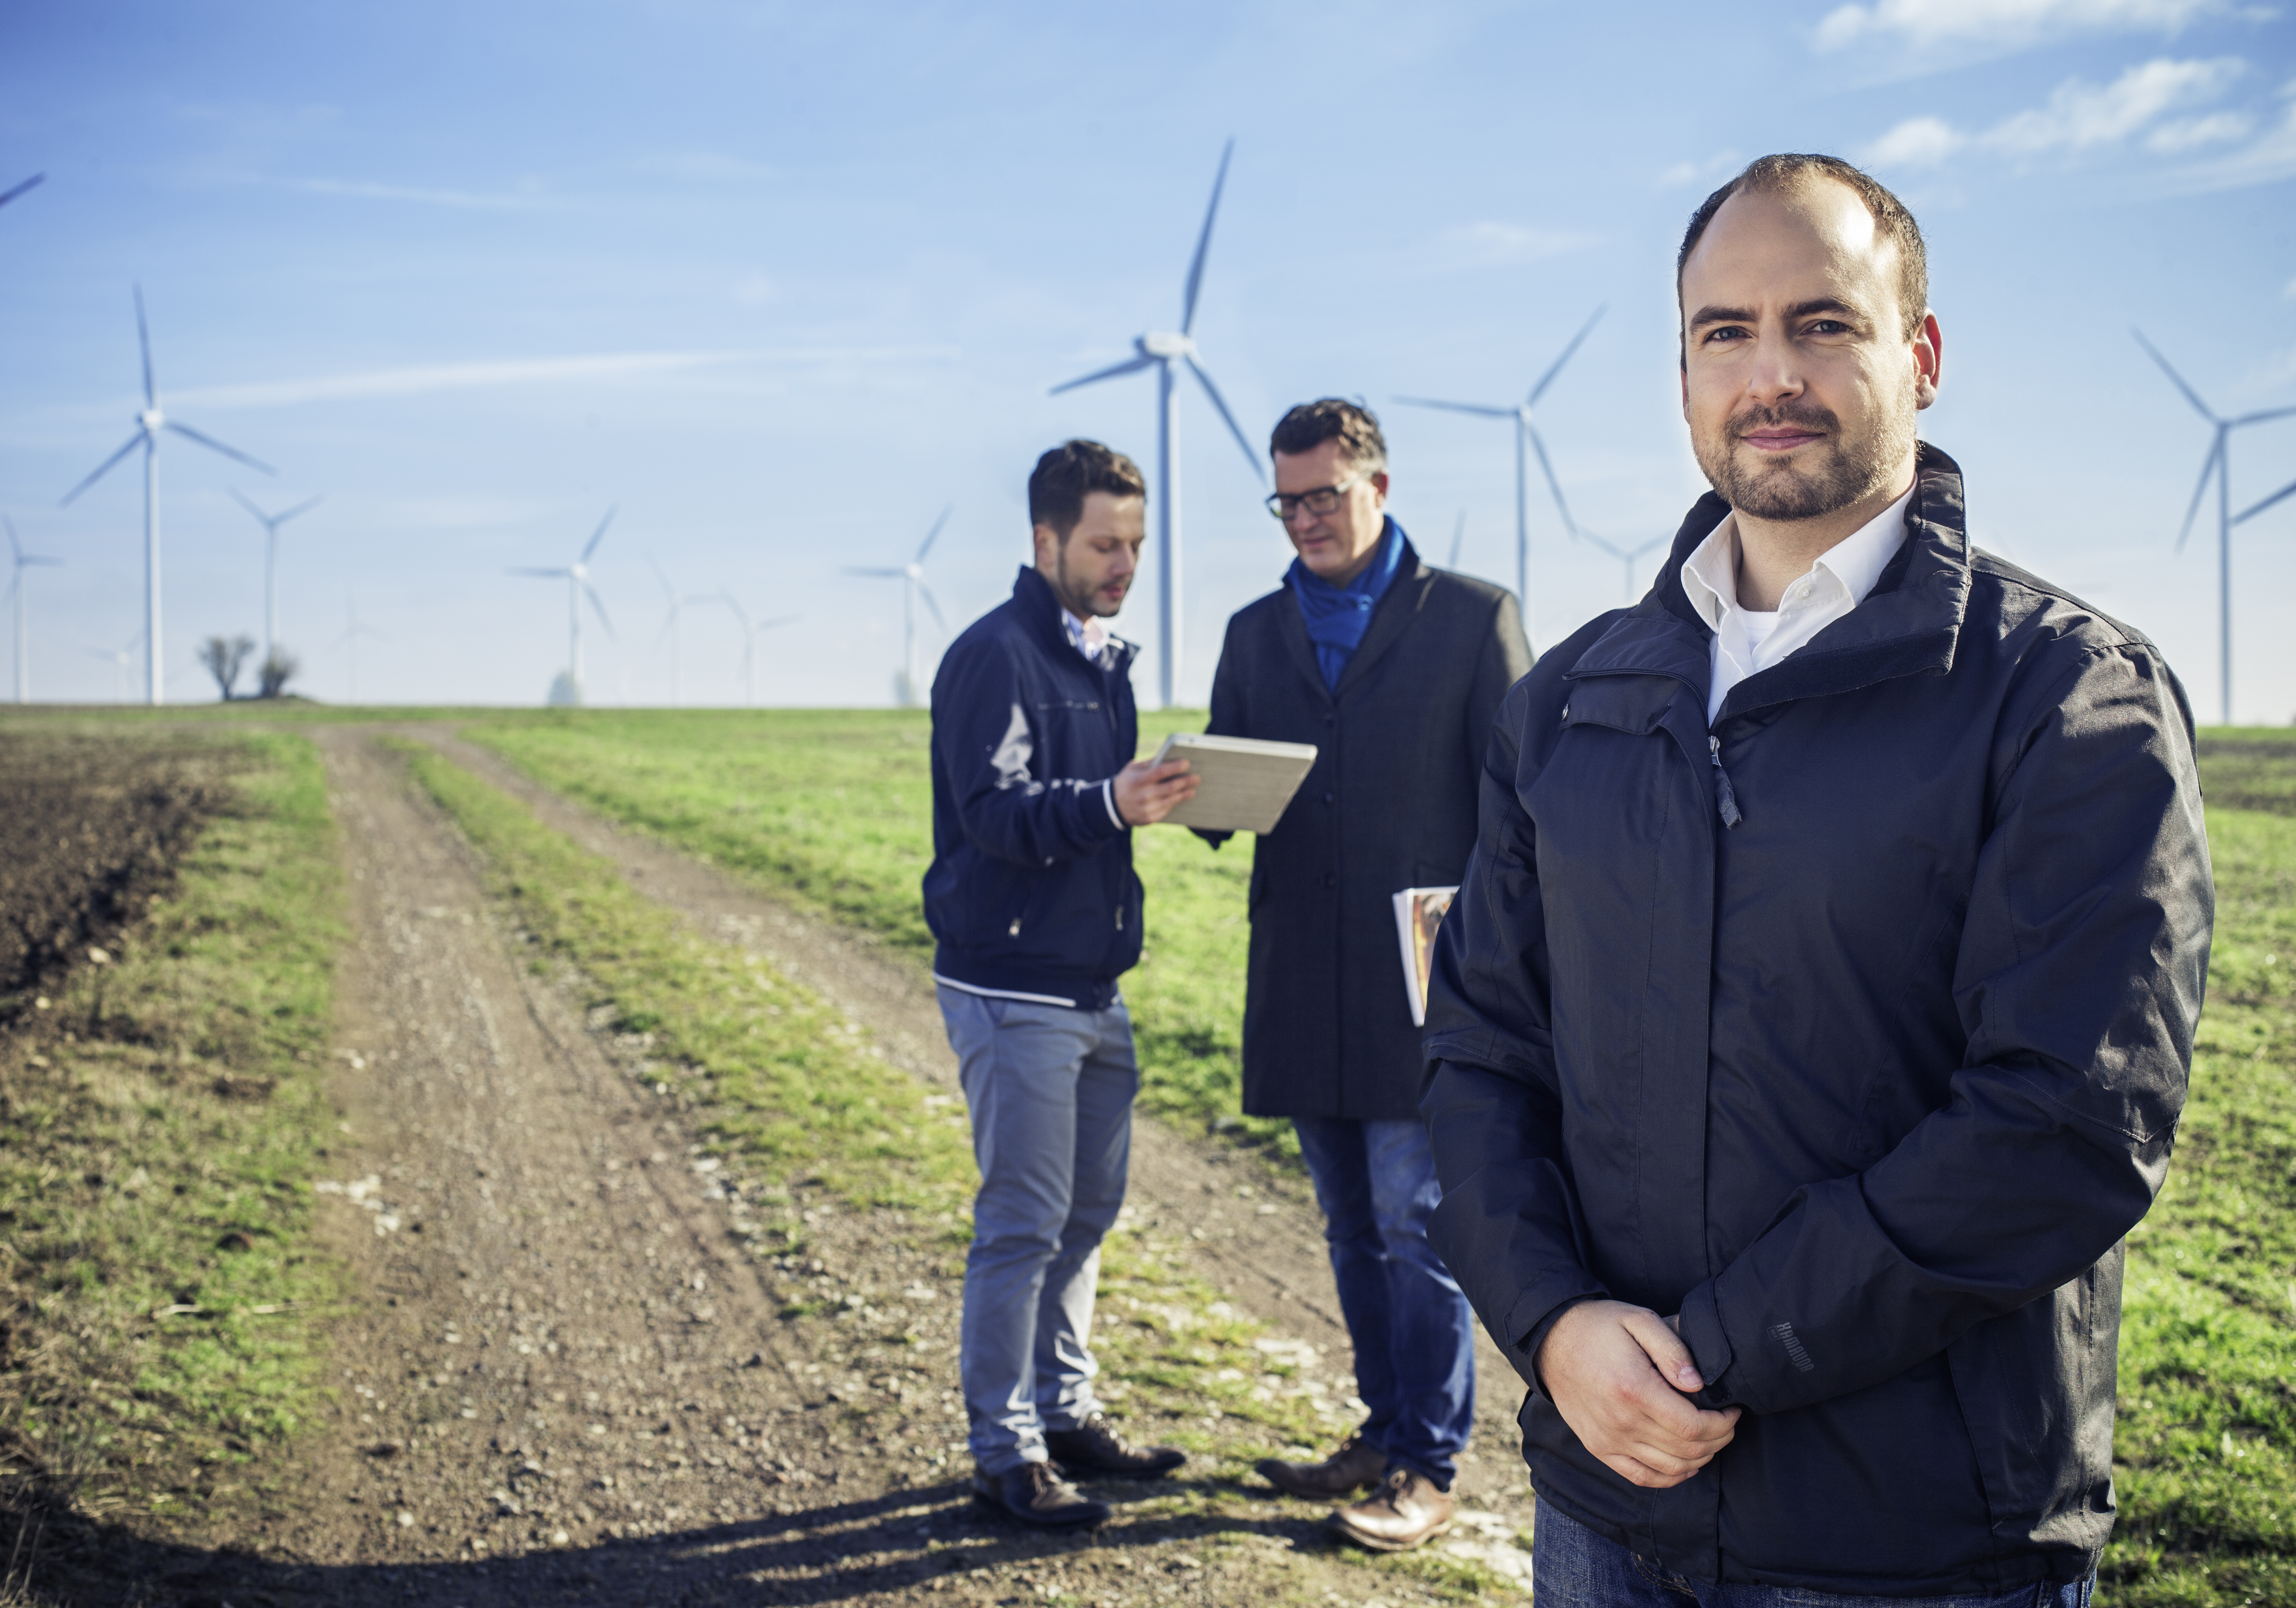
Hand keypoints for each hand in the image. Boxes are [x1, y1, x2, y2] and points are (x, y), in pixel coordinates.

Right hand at [1111, 757, 1197, 825]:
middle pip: (1170, 787)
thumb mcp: (1132, 769)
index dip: (1175, 767)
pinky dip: (1175, 802)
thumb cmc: (1126, 783)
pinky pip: (1167, 809)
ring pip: (1171, 800)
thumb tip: (1168, 756)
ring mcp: (1147, 808)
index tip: (1187, 763)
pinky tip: (1182, 797)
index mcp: (1138, 780)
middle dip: (1185, 782)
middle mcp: (1143, 795)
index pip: (1160, 771)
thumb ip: (1149, 763)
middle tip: (1197, 778)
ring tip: (1192, 789)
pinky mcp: (1150, 818)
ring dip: (1184, 794)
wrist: (1112, 806)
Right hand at [1535, 1300, 1740, 1489]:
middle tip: (1727, 1422)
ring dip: (1700, 1459)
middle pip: (1686, 1451)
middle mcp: (1621, 1422)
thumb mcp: (1639, 1319)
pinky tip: (1684, 1464)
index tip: (1733, 1410)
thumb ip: (1673, 1350)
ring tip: (1710, 1437)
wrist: (1550, 1339)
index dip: (1722, 1424)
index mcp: (1634, 1389)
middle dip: (1718, 1440)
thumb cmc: (1599, 1325)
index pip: (1692, 1426)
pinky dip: (1670, 1477)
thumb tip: (1698, 1385)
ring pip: (1669, 1469)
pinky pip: (1642, 1476)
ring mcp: (1608, 1440)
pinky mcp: (1599, 1448)